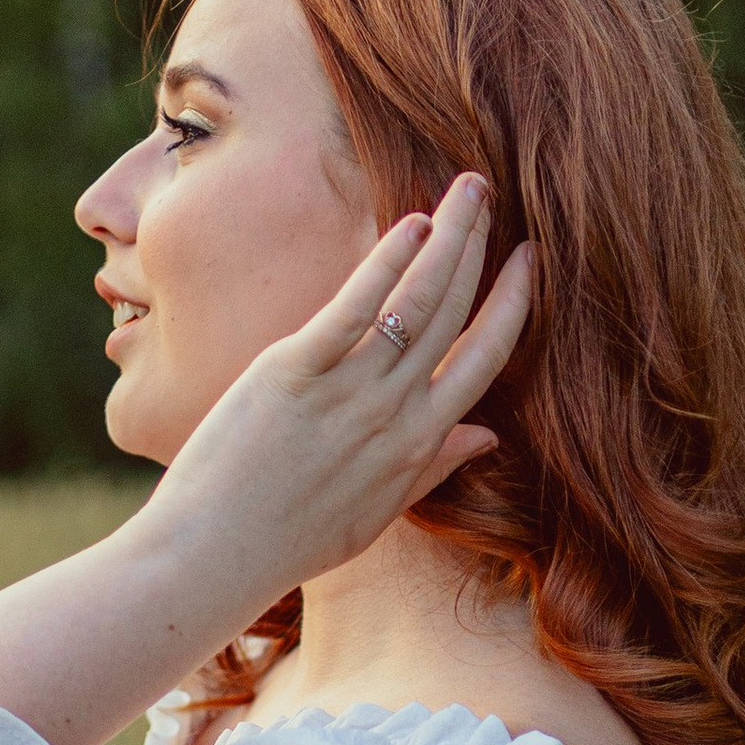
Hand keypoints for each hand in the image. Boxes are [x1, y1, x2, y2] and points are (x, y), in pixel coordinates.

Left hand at [144, 172, 532, 604]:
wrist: (216, 554)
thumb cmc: (290, 539)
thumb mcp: (376, 513)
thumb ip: (433, 467)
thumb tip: (485, 435)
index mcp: (418, 444)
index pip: (486, 358)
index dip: (513, 303)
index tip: (528, 260)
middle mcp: (395, 412)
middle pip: (456, 313)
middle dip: (481, 247)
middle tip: (491, 195)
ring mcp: (348, 391)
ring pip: (419, 300)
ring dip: (450, 238)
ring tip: (466, 190)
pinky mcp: (295, 372)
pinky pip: (356, 306)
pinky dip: (388, 263)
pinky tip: (411, 224)